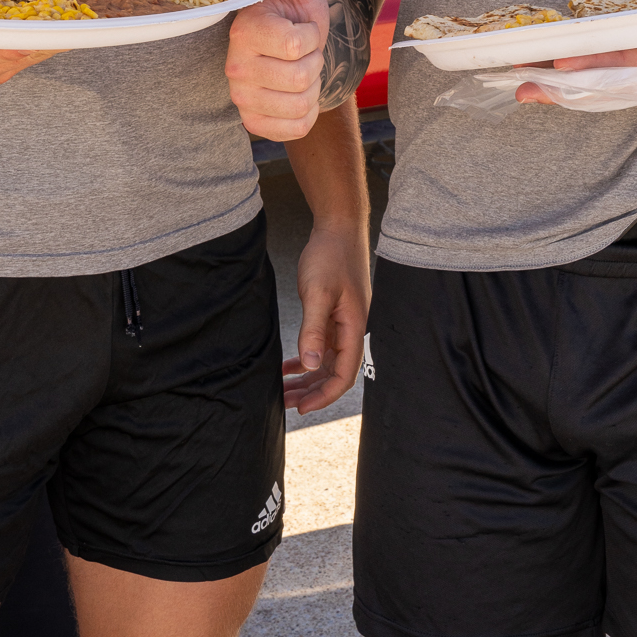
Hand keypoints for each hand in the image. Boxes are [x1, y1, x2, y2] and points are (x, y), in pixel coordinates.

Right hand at [225, 0, 328, 140]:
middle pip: (301, 77)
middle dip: (314, 63)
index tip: (301, 29)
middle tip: (302, 54)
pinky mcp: (253, 123)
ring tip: (299, 72)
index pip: (297, 45)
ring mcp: (241, 98)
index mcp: (245, 31)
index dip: (312, 37)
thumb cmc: (293, 15)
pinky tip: (296, 95)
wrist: (288, 48)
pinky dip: (307, 114)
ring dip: (312, 89)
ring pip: (301, 105)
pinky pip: (296, 129)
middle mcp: (236, 68)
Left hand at [282, 217, 371, 414]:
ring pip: (325, 363)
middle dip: (311, 392)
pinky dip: (305, 360)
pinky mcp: (332, 315)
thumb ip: (313, 329)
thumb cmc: (331, 256)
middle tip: (285, 404)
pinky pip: (320, 347)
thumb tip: (310, 365)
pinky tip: (288, 367)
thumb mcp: (318, 292)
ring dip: (306, 379)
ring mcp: (342, 324)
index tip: (301, 408)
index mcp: (354, 328)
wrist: (337, 228)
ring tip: (283, 391)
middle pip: (334, 374)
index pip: (344, 376)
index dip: (324, 396)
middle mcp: (351, 331)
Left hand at [513, 21, 636, 117]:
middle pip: (604, 83)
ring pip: (597, 90)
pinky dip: (571, 89)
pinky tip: (541, 86)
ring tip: (520, 85)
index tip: (568, 61)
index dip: (601, 62)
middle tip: (524, 79)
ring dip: (560, 89)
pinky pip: (601, 90)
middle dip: (565, 83)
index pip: (634, 65)